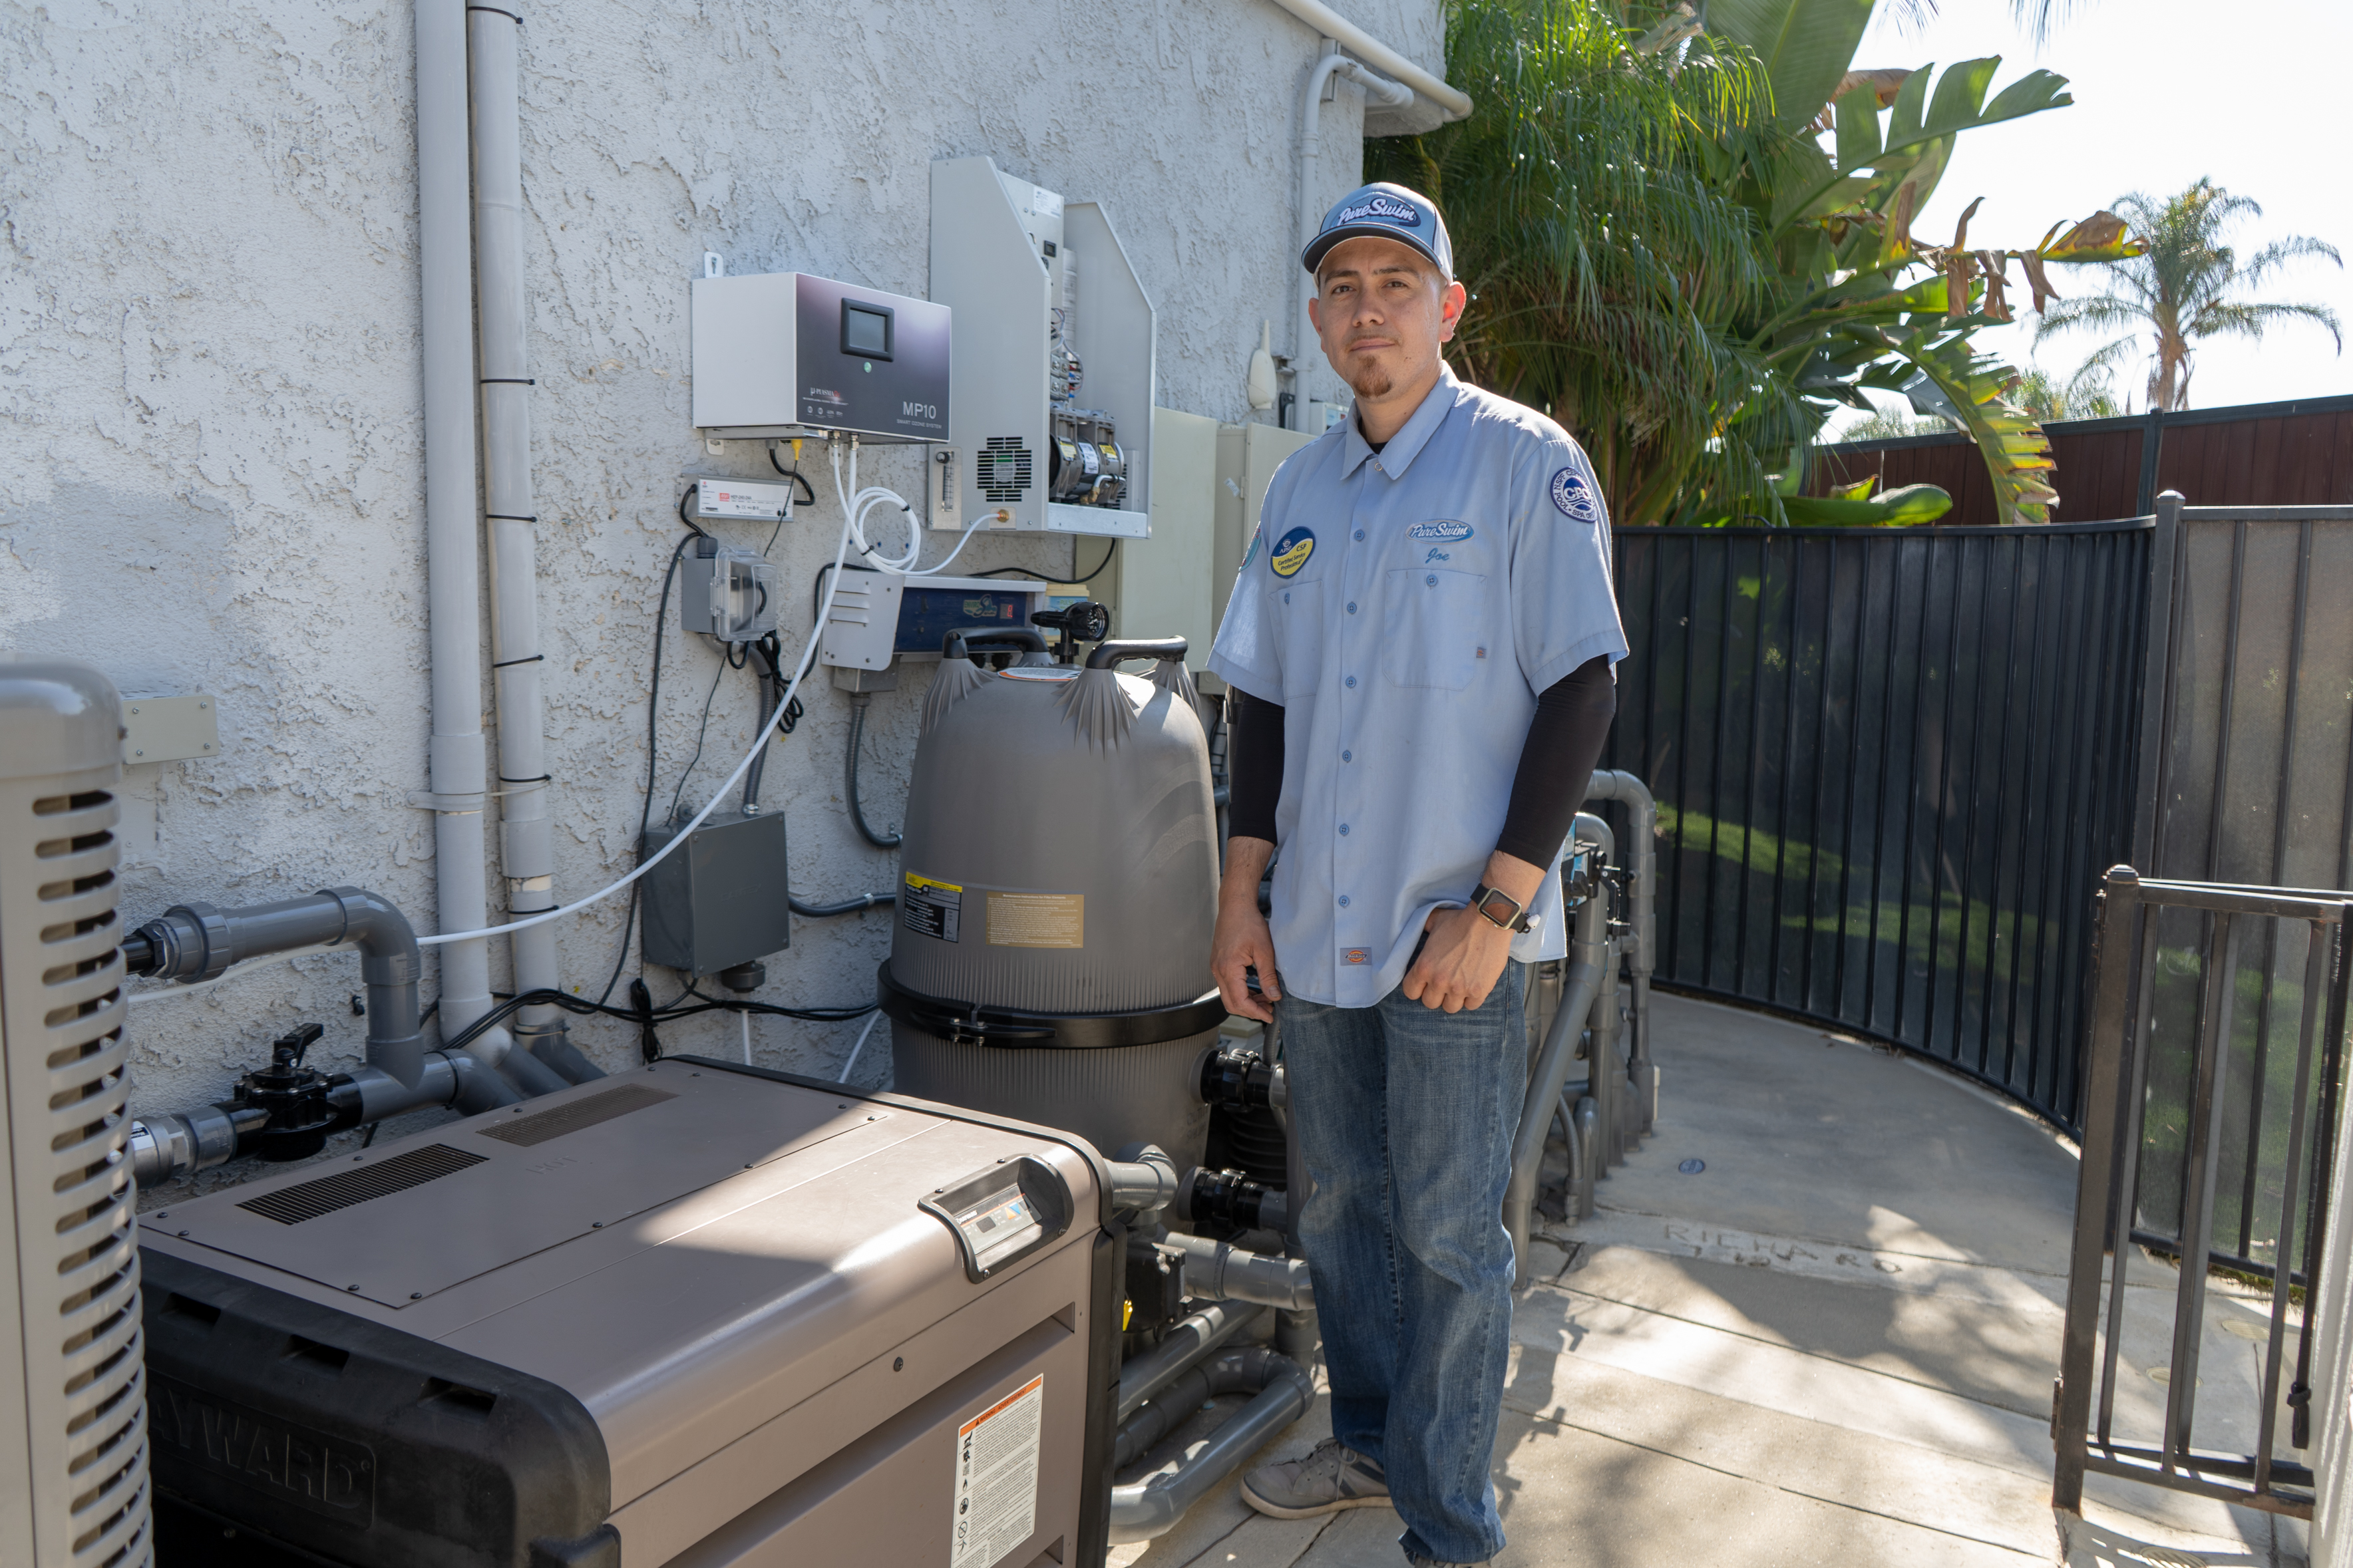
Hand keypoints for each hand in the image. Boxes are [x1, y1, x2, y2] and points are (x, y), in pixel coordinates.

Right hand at [1213, 837, 1281, 1022]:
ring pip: (1228, 995)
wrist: (1235, 905)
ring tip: (1266, 998)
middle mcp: (1218, 971)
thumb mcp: (1264, 950)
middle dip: (1250, 1010)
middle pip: (1231, 1003)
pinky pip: (1227, 985)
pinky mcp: (1218, 963)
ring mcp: (1216, 967)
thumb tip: (1274, 996)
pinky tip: (1256, 987)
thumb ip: (1268, 976)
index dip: (1255, 1012)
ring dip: (1246, 1001)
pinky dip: (1241, 991)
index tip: (1270, 1015)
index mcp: (1228, 969)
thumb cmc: (1248, 923)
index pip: (1240, 1001)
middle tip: (1269, 1009)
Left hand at [1401, 850, 1545, 1012]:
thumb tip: (1418, 926)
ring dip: (1453, 998)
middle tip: (1444, 984)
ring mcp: (1459, 988)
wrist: (1489, 921)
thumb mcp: (1434, 921)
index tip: (1424, 983)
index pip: (1410, 992)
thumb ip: (1423, 928)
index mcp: (1424, 967)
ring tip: (1459, 986)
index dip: (1417, 987)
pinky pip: (1470, 1006)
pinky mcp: (1479, 991)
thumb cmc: (1461, 920)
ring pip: (1450, 1008)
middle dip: (1435, 994)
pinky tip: (1473, 986)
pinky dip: (1471, 999)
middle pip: (1430, 1003)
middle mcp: (1439, 981)